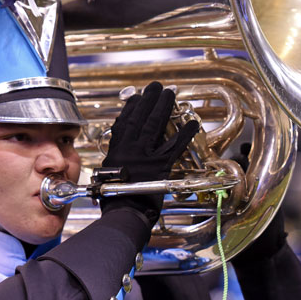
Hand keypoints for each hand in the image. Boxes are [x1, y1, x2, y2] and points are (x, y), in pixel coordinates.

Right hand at [100, 81, 198, 224]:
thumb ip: (117, 159)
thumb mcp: (108, 174)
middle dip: (149, 100)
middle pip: (141, 118)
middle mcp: (130, 149)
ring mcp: (146, 156)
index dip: (131, 108)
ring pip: (155, 126)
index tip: (137, 97)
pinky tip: (193, 122)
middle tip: (156, 87)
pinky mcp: (161, 166)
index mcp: (117, 151)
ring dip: (163, 108)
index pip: (124, 123)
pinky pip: (175, 146)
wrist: (125, 212)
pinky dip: (184, 134)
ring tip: (170, 94)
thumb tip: (122, 151)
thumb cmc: (115, 199)